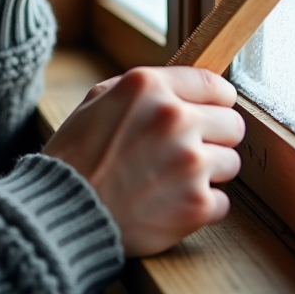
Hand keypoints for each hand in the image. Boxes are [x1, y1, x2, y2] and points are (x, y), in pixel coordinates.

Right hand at [42, 67, 244, 256]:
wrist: (61, 210)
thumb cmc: (75, 155)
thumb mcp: (96, 100)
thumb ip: (142, 89)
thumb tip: (181, 89)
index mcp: (149, 87)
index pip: (215, 85)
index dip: (214, 102)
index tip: (209, 114)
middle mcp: (175, 119)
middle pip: (233, 124)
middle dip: (213, 138)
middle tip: (184, 151)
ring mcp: (190, 163)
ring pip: (230, 163)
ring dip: (207, 173)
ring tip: (170, 179)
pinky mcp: (197, 204)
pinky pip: (222, 202)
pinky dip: (200, 206)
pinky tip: (169, 204)